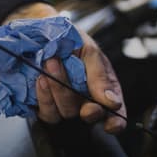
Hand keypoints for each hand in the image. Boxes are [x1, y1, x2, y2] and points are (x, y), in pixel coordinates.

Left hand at [5, 2, 126, 133]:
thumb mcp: (90, 51)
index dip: (115, 122)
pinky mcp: (45, 106)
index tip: (111, 124)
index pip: (114, 113)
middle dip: (85, 106)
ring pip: (66, 113)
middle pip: (90, 116)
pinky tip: (42, 78)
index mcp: (103, 88)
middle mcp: (85, 100)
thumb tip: (112, 102)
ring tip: (52, 64)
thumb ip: (100, 76)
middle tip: (78, 87)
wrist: (40, 31)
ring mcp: (64, 104)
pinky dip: (44, 96)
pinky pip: (47, 113)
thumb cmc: (70, 39)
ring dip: (60, 90)